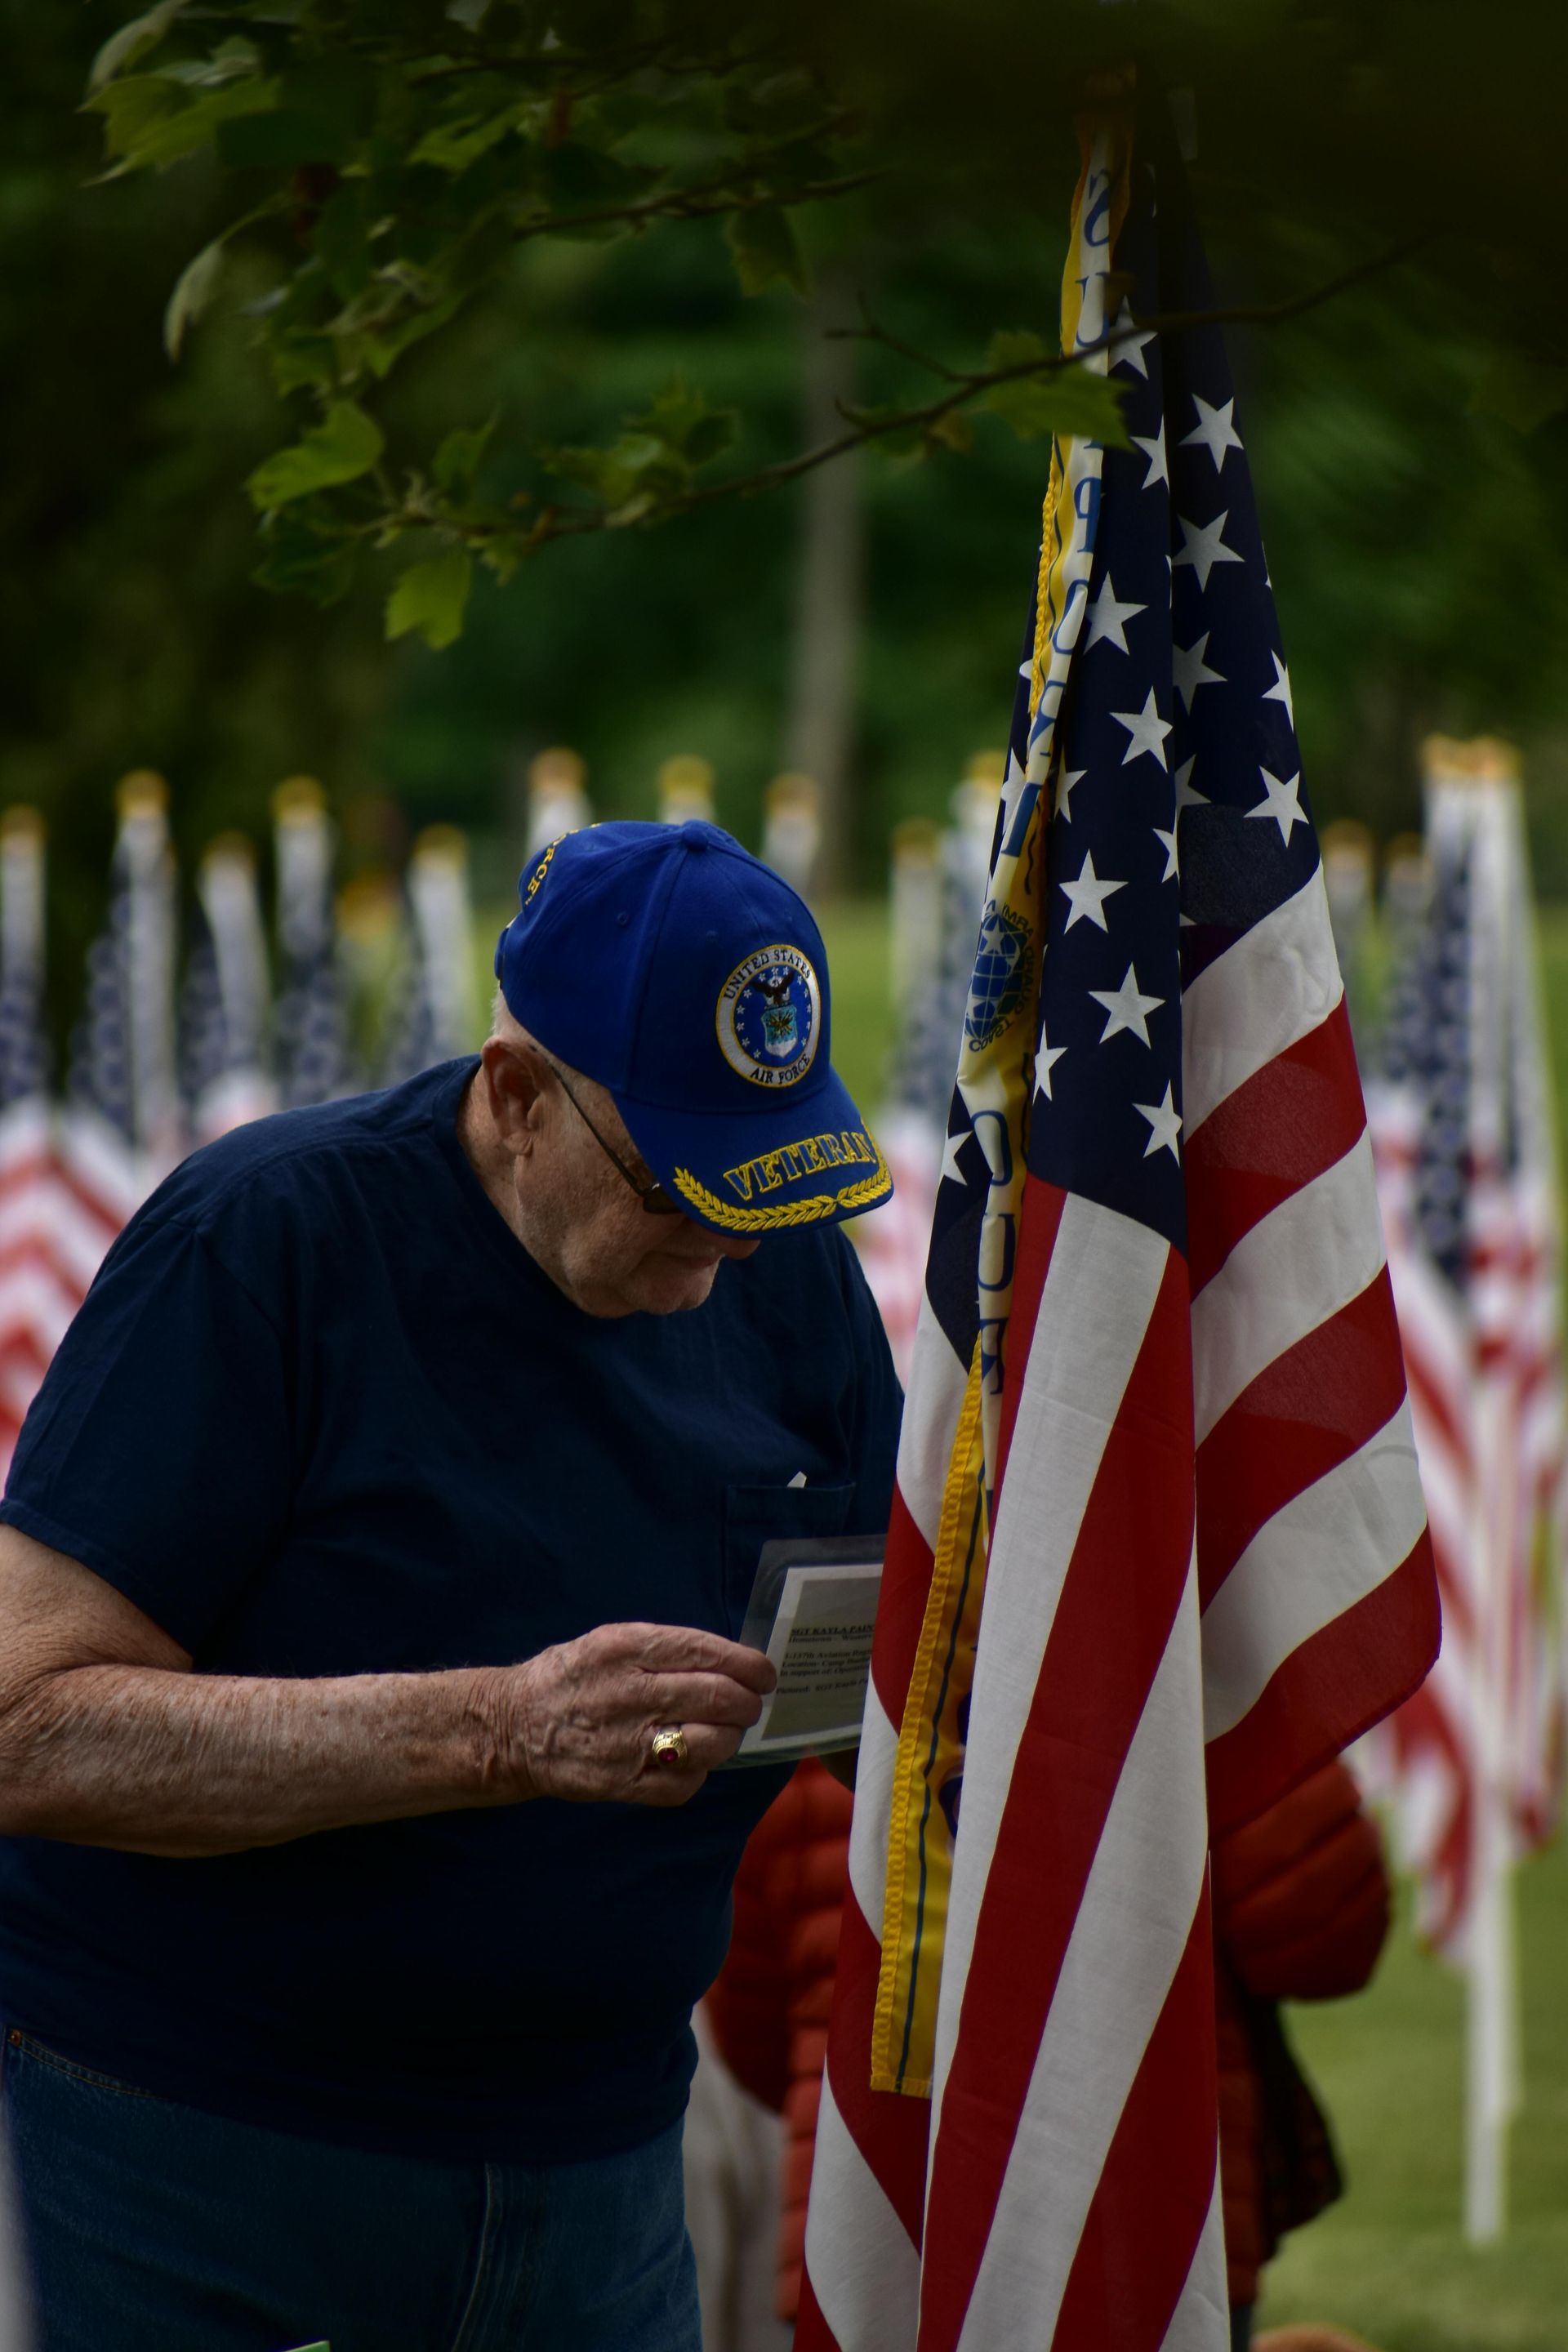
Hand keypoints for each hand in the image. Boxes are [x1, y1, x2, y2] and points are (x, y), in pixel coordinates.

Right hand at [500, 1623, 776, 1807]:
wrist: (513, 1726)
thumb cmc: (571, 1677)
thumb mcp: (609, 1641)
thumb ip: (664, 1649)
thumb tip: (729, 1662)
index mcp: (625, 1648)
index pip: (705, 1651)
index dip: (747, 1664)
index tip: (765, 1673)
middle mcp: (628, 1692)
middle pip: (717, 1697)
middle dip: (747, 1703)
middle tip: (750, 1705)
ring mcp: (625, 1742)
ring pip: (709, 1742)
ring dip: (728, 1738)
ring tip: (722, 1732)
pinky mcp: (621, 1783)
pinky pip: (684, 1783)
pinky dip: (698, 1772)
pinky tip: (689, 1759)